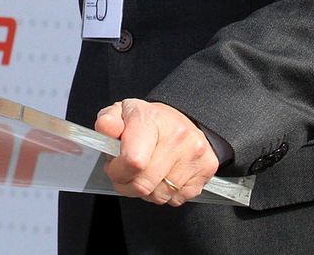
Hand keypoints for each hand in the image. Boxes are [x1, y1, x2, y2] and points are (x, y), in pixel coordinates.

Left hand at [95, 99, 219, 206]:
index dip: (117, 171)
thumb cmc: (148, 121)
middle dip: (127, 185)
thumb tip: (106, 128)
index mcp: (151, 119)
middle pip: (144, 184)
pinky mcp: (207, 169)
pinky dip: (165, 194)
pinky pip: (177, 199)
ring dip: (146, 191)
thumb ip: (108, 122)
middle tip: (125, 173)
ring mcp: (194, 153)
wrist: (182, 119)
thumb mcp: (121, 114)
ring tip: (145, 173)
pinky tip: (162, 176)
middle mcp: (177, 136)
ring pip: (160, 195)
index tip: (113, 167)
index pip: (133, 161)